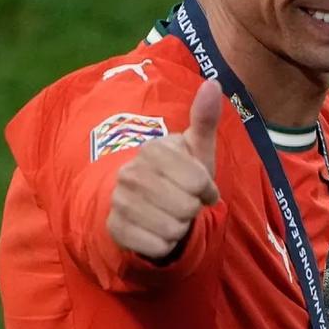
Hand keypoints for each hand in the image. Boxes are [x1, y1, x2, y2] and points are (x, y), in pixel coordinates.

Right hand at [107, 79, 222, 258]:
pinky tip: (158, 231)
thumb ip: (205, 118)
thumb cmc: (180, 175)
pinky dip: (166, 244)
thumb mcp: (197, 148)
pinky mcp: (114, 228)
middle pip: (187, 207)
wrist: (145, 203)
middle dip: (193, 209)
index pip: (199, 181)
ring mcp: (119, 201)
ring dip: (180, 227)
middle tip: (184, 202)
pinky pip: (157, 246)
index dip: (207, 189)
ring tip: (171, 214)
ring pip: (173, 228)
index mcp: (153, 150)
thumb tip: (213, 81)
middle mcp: (131, 174)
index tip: (199, 186)